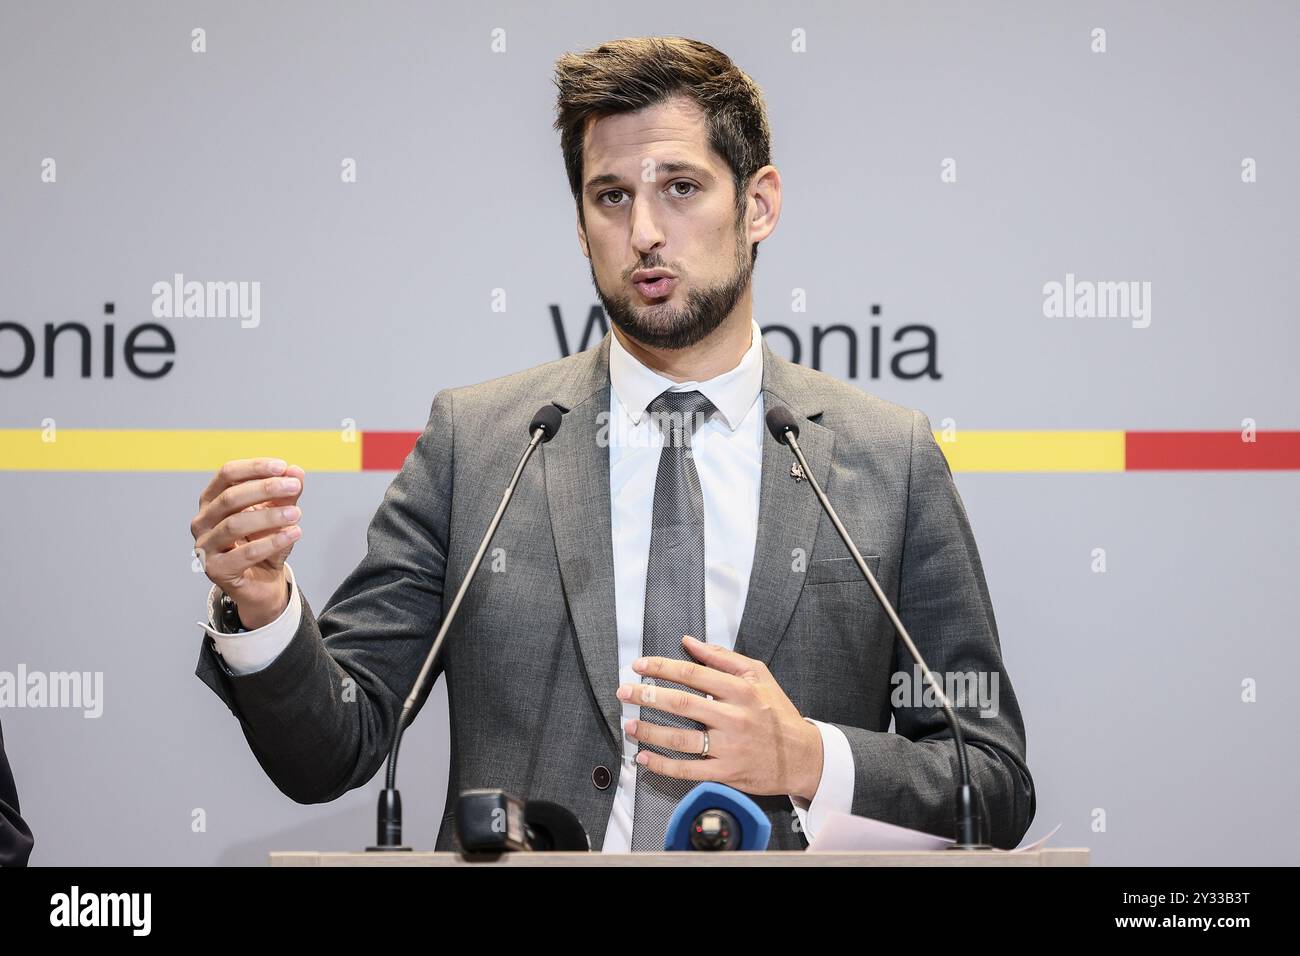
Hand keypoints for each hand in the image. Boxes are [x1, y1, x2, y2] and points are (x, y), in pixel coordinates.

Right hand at [190, 458, 304, 629]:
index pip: (227, 474)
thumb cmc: (264, 541)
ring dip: (269, 516)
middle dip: (265, 489)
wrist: (263, 581)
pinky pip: (245, 554)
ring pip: (235, 525)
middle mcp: (202, 521)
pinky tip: (294, 533)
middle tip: (294, 486)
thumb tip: (296, 471)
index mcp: (212, 500)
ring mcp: (205, 546)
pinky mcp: (216, 570)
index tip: (282, 466)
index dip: (254, 468)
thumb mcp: (278, 513)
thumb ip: (285, 494)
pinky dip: (272, 542)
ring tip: (297, 513)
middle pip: (230, 498)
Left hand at [617, 635, 824, 800]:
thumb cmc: (777, 712)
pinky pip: (688, 770)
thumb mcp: (759, 676)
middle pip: (682, 704)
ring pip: (681, 739)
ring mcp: (730, 748)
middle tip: (624, 692)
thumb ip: (723, 657)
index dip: (662, 667)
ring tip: (629, 725)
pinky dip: (663, 765)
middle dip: (647, 696)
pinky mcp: (727, 773)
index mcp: (741, 690)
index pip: (693, 674)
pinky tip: (644, 758)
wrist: (803, 756)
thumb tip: (689, 641)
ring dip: (650, 731)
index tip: (639, 665)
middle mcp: (734, 717)